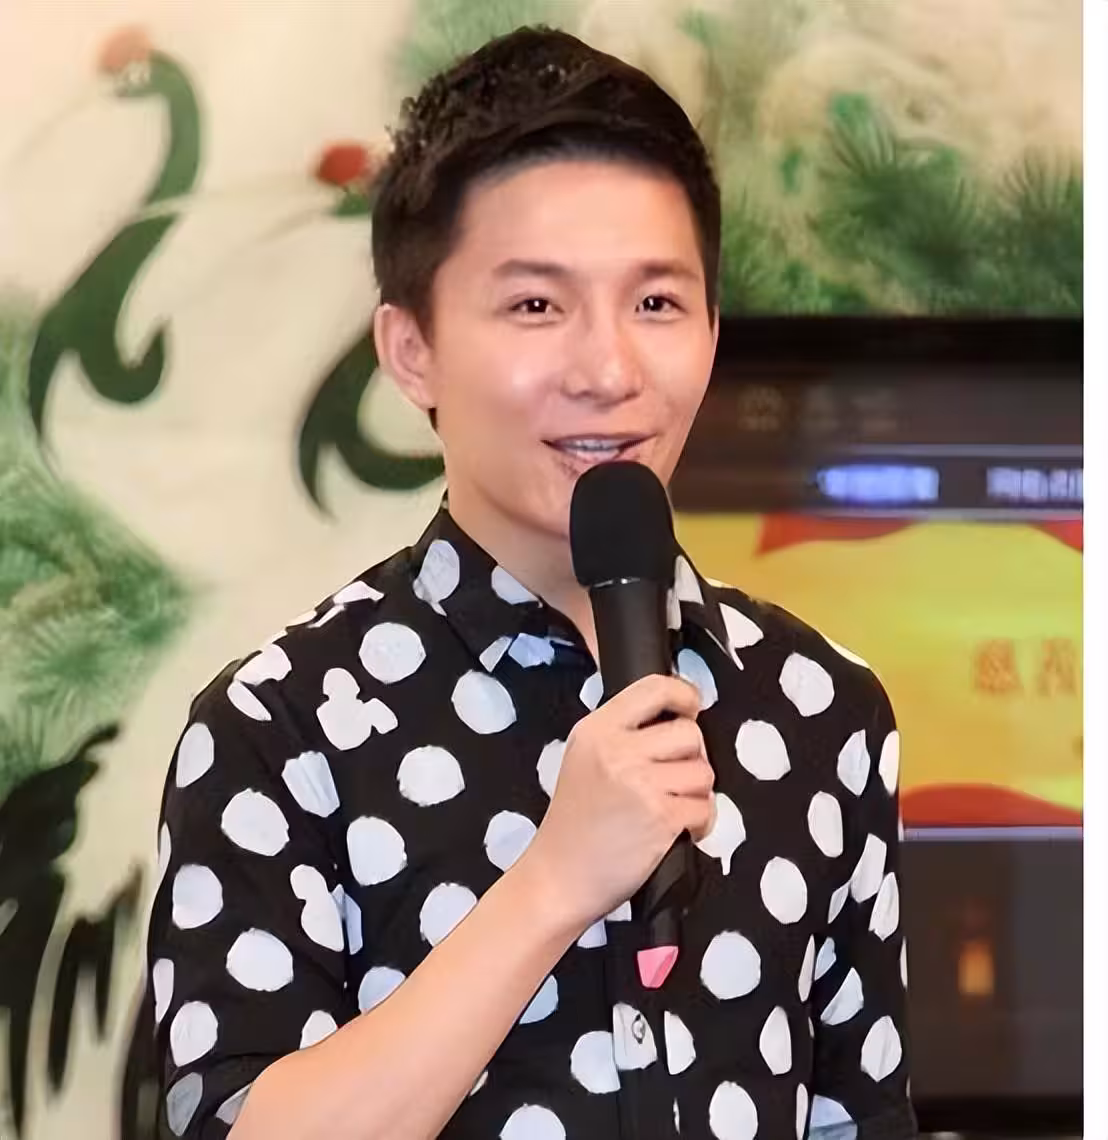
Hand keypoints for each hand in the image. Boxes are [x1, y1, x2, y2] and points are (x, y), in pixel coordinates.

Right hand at [521, 674, 714, 935]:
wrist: (558, 878)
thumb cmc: (574, 822)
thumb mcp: (583, 758)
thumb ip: (622, 734)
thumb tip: (677, 717)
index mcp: (597, 729)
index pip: (654, 687)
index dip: (684, 695)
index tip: (691, 708)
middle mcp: (617, 750)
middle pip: (690, 733)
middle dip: (691, 759)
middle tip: (672, 781)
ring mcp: (640, 783)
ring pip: (703, 772)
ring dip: (696, 794)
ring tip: (670, 810)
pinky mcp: (661, 817)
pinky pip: (706, 807)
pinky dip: (700, 822)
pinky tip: (678, 831)